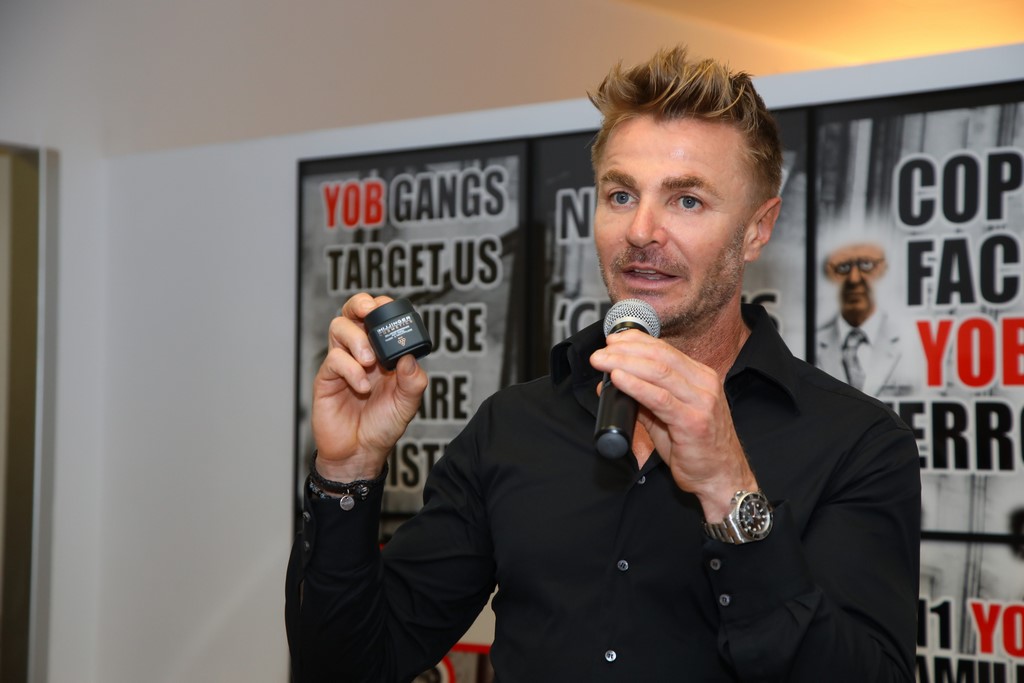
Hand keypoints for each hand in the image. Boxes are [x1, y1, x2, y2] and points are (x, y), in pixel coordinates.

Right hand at [311, 293, 428, 481]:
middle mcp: (360, 352)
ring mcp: (342, 363)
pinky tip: (362, 386)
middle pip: (352, 313)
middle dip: (360, 304)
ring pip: (339, 328)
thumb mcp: (408, 404)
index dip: (384, 307)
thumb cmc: (383, 426)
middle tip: (370, 311)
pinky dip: (350, 368)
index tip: (392, 309)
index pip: (379, 318)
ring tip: (369, 361)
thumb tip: (409, 357)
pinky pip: (334, 359)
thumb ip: (413, 381)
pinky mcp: (327, 378)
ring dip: (357, 338)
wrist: (360, 453)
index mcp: (382, 353)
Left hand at [590, 331, 757, 520]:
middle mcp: (704, 384)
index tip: (612, 340)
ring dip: (625, 363)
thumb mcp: (667, 418)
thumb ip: (642, 399)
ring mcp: (701, 401)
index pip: (665, 350)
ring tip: (603, 362)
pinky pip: (660, 398)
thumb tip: (612, 383)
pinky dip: (636, 386)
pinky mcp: (693, 421)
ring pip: (658, 372)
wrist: (721, 478)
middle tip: (600, 353)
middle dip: (625, 350)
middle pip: (659, 357)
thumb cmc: (696, 448)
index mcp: (700, 377)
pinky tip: (619, 379)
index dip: (636, 341)